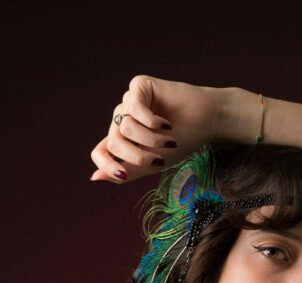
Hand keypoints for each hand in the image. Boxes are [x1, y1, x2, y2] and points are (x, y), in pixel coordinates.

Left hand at [90, 75, 224, 183]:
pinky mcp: (139, 86)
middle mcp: (123, 119)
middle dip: (137, 156)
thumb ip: (126, 171)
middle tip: (160, 159)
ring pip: (124, 127)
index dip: (106, 165)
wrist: (207, 122)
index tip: (123, 174)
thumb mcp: (152, 164)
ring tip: (169, 139)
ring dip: (150, 139)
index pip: (100, 152)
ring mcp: (129, 102)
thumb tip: (95, 178)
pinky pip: (133, 107)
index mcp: (124, 140)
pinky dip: (151, 121)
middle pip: (113, 143)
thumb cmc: (183, 142)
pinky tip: (166, 123)